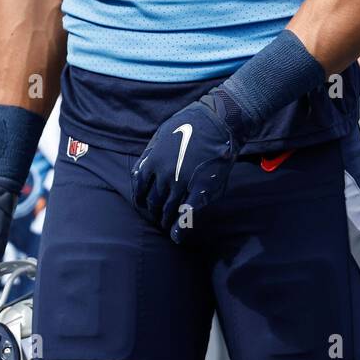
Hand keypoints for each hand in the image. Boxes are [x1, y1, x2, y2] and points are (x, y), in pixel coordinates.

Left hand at [131, 88, 247, 243]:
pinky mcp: (201, 190)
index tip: (144, 203)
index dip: (141, 199)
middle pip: (154, 202)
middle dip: (154, 211)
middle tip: (158, 216)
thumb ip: (149, 155)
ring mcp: (183, 184)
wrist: (220, 122)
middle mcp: (164, 175)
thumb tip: (139, 172)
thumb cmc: (190, 124)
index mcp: (153, 161)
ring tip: (167, 225)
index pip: (140, 188)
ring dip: (165, 220)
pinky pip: (187, 215)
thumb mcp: (161, 135)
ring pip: (168, 210)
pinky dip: (180, 228)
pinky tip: (177, 237)